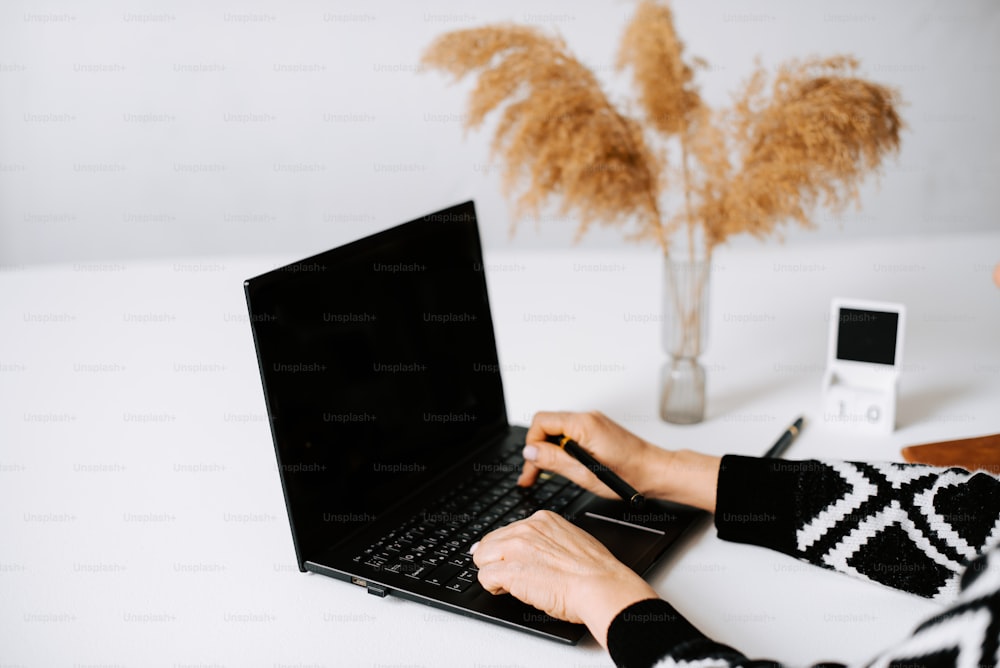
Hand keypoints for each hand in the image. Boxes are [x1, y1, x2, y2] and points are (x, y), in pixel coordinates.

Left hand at [472, 510, 657, 647]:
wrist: (600, 586)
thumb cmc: (594, 571)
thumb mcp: (572, 538)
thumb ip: (548, 538)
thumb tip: (536, 548)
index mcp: (542, 519)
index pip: (507, 531)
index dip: (508, 551)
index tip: (512, 561)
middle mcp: (526, 529)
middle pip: (490, 542)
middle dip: (497, 560)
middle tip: (511, 576)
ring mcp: (516, 548)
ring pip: (482, 557)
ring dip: (493, 572)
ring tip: (511, 584)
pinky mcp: (510, 571)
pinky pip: (484, 577)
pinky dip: (493, 587)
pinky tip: (509, 591)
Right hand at [519, 410, 660, 498]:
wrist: (656, 471)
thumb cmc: (630, 474)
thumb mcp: (586, 474)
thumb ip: (555, 460)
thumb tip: (531, 451)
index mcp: (583, 425)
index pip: (541, 422)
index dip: (532, 445)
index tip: (532, 466)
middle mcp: (587, 418)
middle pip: (546, 425)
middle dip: (536, 450)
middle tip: (532, 475)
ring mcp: (592, 422)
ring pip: (557, 430)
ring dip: (548, 451)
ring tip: (546, 473)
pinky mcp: (597, 429)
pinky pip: (570, 434)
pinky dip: (562, 449)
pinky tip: (564, 465)